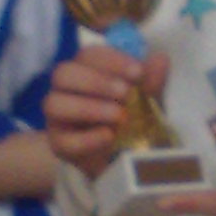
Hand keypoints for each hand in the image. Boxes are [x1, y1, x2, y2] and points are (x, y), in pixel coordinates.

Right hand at [45, 45, 171, 177]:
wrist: (126, 159)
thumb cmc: (133, 120)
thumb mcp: (148, 99)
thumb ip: (151, 81)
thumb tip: (160, 59)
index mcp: (86, 70)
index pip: (89, 55)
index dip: (112, 60)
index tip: (138, 72)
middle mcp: (66, 89)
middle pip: (64, 74)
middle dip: (96, 81)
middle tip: (125, 92)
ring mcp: (58, 117)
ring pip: (54, 104)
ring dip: (89, 107)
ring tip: (119, 115)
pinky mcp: (59, 145)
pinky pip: (64, 140)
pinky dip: (87, 138)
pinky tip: (108, 136)